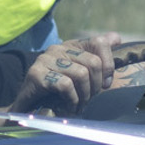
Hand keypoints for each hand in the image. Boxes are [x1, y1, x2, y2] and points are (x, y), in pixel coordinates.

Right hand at [15, 33, 129, 110]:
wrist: (28, 106)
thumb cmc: (59, 91)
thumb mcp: (80, 73)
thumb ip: (98, 56)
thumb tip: (116, 39)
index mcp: (71, 45)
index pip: (99, 42)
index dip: (108, 65)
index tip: (106, 84)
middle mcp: (58, 48)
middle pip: (93, 62)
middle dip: (96, 86)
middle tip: (90, 98)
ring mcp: (46, 59)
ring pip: (81, 74)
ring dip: (85, 95)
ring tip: (80, 104)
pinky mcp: (36, 74)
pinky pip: (65, 85)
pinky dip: (72, 99)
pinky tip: (69, 105)